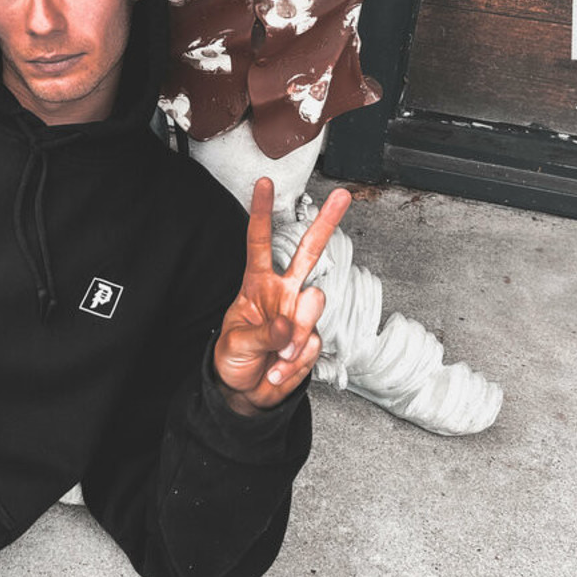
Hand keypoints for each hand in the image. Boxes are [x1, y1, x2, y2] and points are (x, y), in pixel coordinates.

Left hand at [213, 179, 350, 415]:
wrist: (246, 393)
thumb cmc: (234, 358)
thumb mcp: (236, 343)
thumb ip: (265, 333)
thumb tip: (289, 325)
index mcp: (257, 283)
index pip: (259, 242)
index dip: (261, 212)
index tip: (265, 183)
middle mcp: (283, 292)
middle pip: (308, 252)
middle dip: (326, 223)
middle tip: (342, 196)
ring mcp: (300, 315)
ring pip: (313, 307)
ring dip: (296, 336)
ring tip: (279, 356)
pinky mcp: (312, 340)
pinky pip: (312, 346)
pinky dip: (294, 363)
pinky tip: (279, 370)